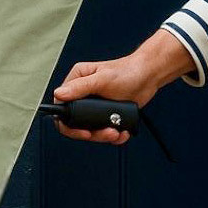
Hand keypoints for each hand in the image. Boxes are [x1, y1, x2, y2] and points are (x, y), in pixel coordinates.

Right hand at [52, 28, 193, 143]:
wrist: (148, 76)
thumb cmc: (127, 71)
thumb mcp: (102, 78)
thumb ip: (80, 87)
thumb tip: (59, 94)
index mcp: (76, 82)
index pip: (61, 106)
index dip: (68, 123)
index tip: (83, 132)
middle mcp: (82, 95)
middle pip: (75, 123)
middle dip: (90, 133)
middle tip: (105, 133)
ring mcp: (94, 106)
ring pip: (90, 130)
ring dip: (103, 136)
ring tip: (116, 132)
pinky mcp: (106, 115)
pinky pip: (103, 131)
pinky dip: (113, 136)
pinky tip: (122, 132)